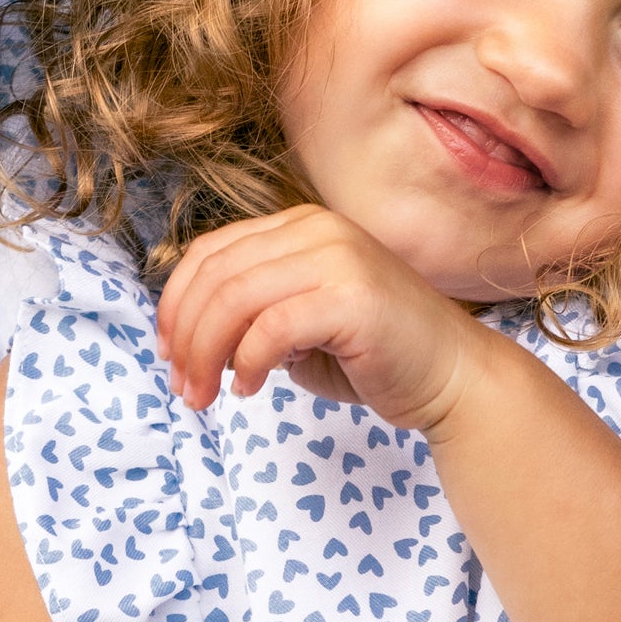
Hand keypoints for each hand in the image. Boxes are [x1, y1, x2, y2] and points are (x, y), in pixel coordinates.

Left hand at [157, 207, 487, 432]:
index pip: (211, 252)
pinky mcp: (352, 296)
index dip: (175, 304)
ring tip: (205, 395)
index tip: (167, 353)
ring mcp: (337, 256)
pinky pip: (271, 328)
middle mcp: (316, 229)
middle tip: (183, 387)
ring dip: (206, 354)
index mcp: (300, 225)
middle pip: (215, 276)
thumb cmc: (375, 356)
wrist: (453, 376)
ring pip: (234, 299)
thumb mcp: (299, 324)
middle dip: (185, 337)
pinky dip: (246, 362)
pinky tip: (248, 388)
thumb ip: (251, 316)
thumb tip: (189, 337)